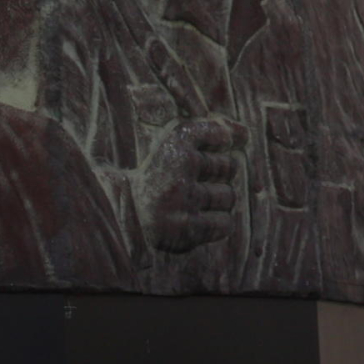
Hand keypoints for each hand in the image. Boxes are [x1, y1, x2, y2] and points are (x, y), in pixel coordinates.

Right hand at [144, 117, 242, 253]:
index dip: (219, 140)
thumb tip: (244, 133)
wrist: (118, 217)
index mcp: (170, 149)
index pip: (215, 133)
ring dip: (215, 200)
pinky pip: (225, 223)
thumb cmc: (149, 180)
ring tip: (189, 203)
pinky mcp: (188, 230)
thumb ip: (204, 134)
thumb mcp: (167, 149)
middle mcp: (178, 174)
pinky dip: (215, 223)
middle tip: (186, 180)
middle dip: (215, 174)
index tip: (209, 147)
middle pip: (228, 166)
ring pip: (228, 196)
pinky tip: (193, 220)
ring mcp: (183, 204)